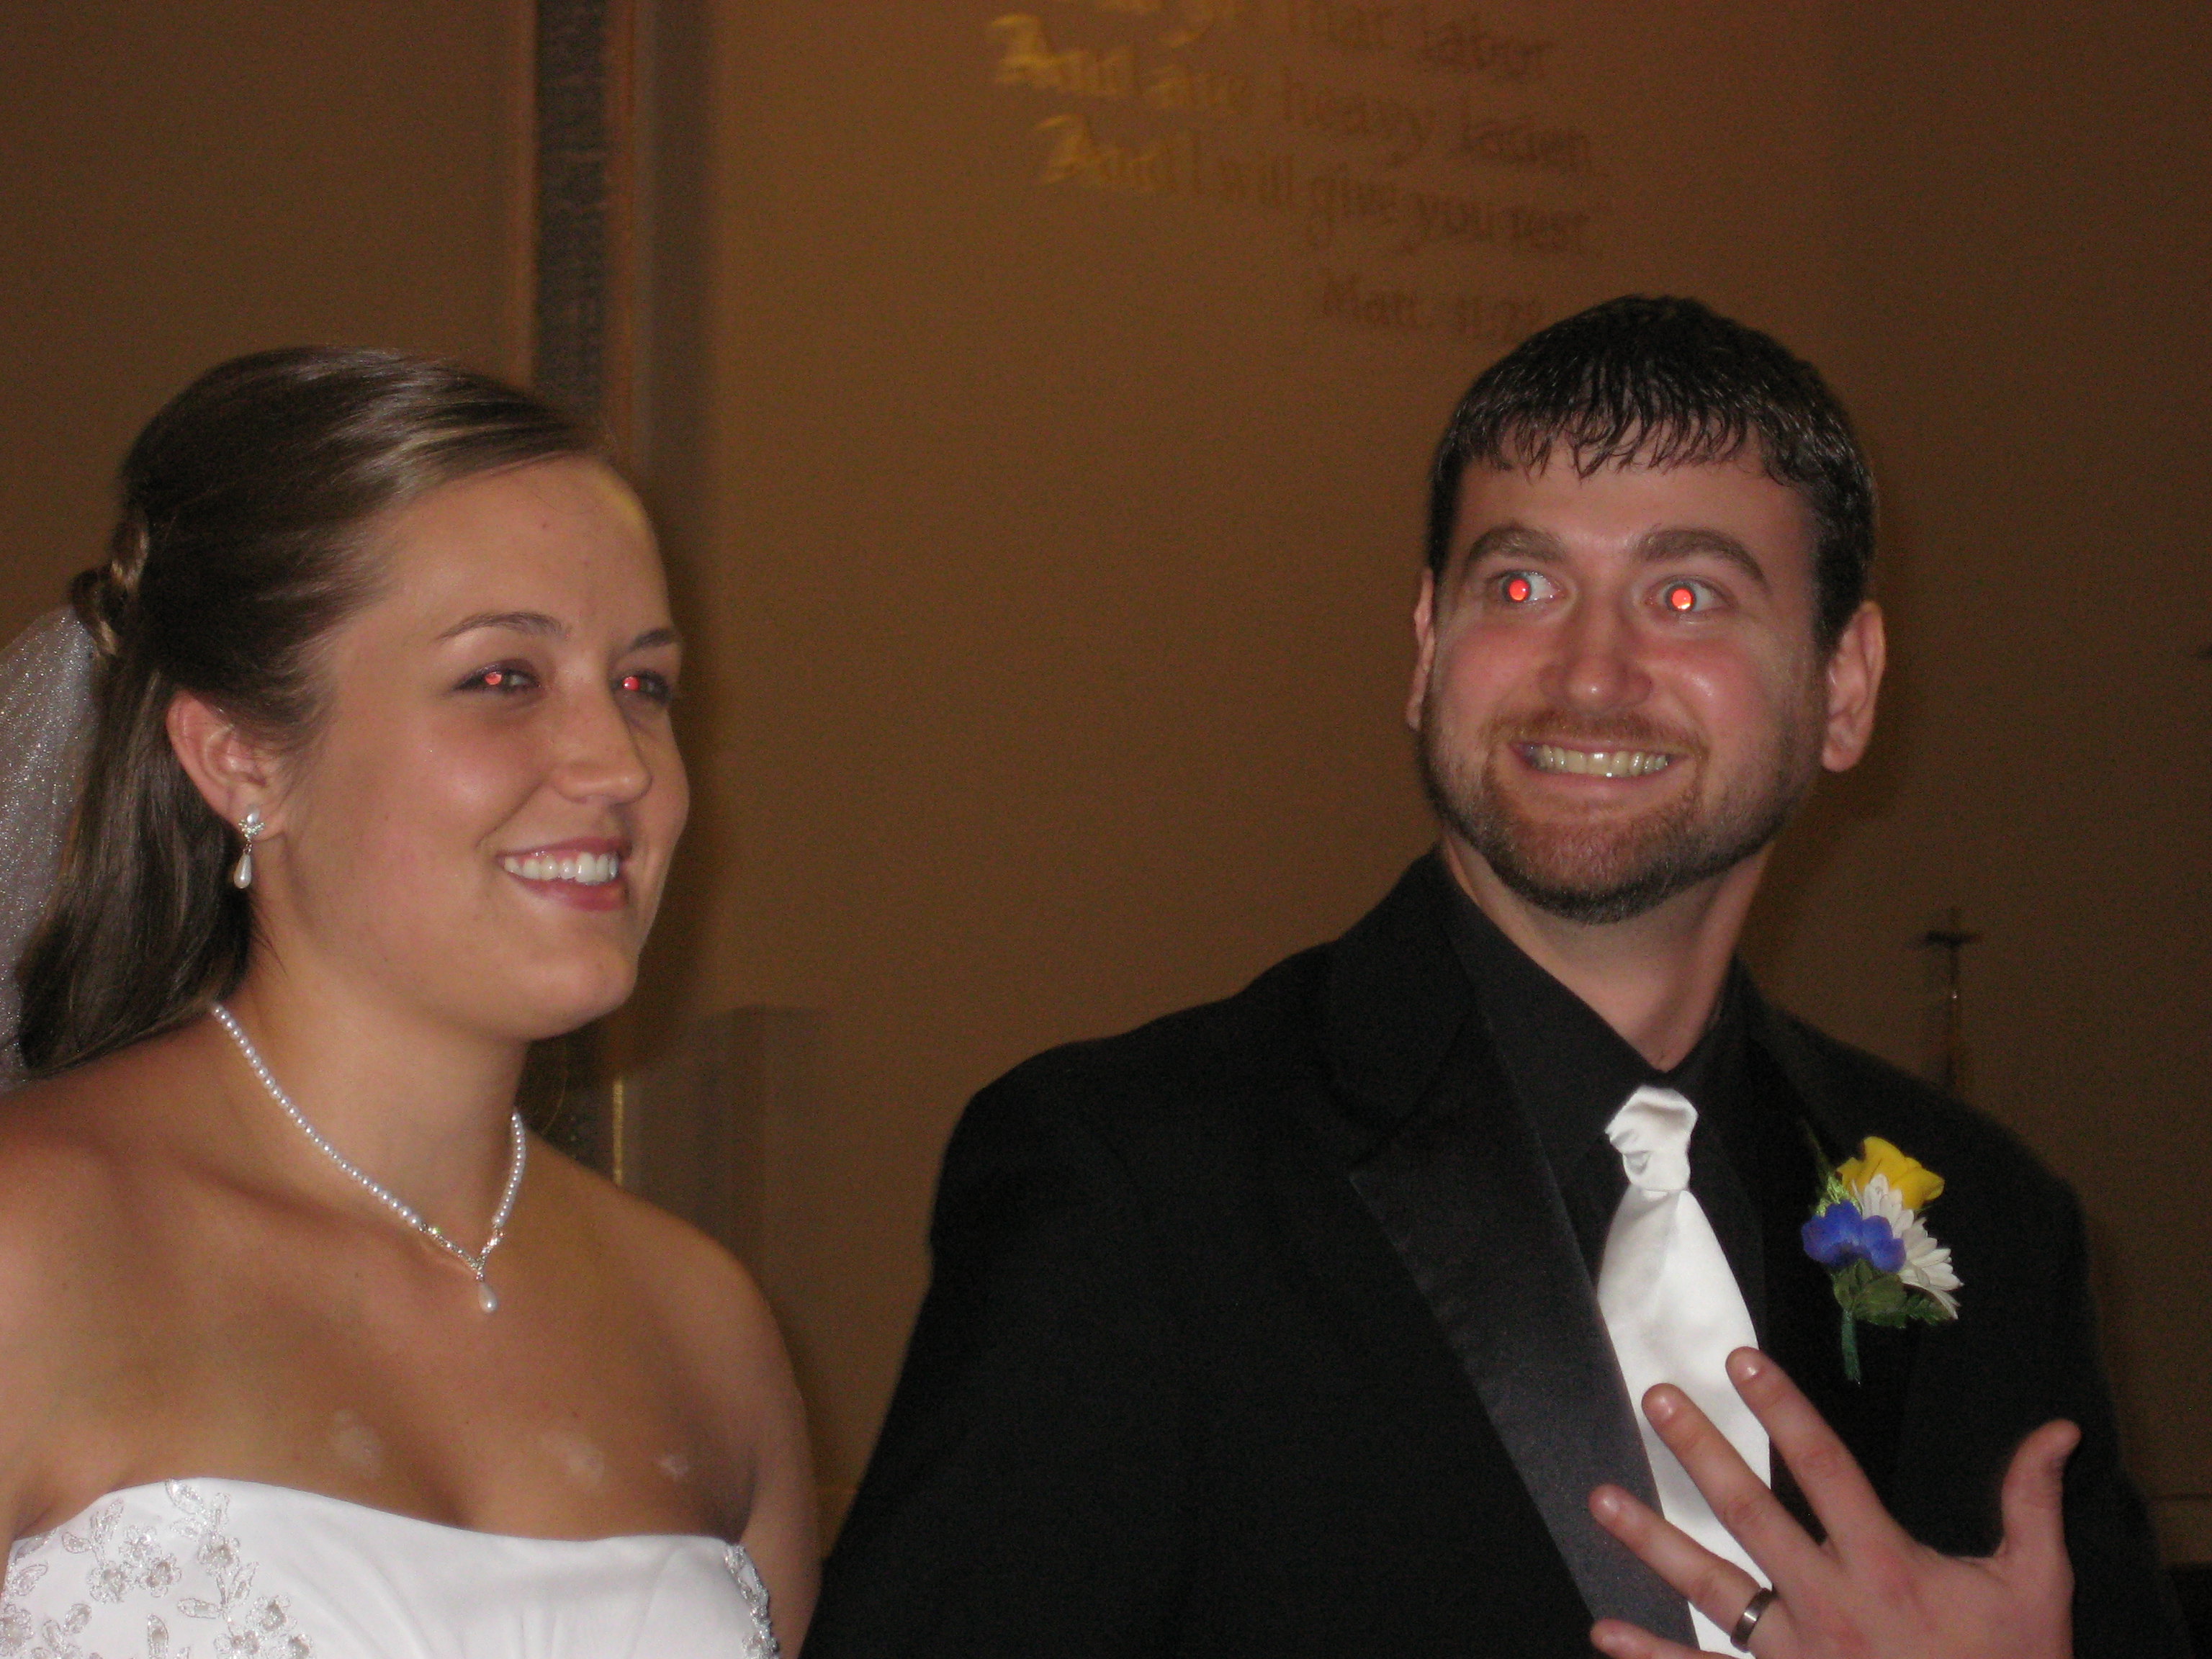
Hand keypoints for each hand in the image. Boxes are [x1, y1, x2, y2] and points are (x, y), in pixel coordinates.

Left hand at [1585, 1347, 2075, 1658]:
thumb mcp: (2036, 1587)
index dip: (1783, 1408)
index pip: (1824, 1466)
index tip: (1741, 1359)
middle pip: (1752, 1514)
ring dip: (1652, 1543)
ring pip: (1714, 1589)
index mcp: (1887, 1566)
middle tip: (1657, 1400)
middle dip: (1701, 1453)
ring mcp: (1800, 1657)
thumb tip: (2056, 1429)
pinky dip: (1654, 1656)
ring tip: (1599, 1498)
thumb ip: (2031, 1502)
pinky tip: (1606, 1631)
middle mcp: (1832, 1604)